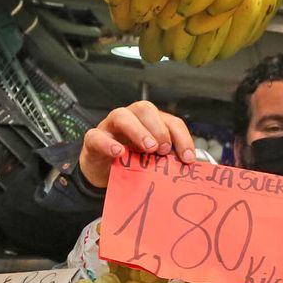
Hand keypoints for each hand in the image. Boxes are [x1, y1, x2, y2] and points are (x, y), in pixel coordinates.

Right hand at [78, 101, 195, 187]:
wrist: (103, 173)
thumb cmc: (131, 163)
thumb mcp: (152, 162)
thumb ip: (167, 161)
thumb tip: (187, 169)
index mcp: (150, 123)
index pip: (170, 121)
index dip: (181, 137)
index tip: (188, 158)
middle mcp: (131, 118)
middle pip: (145, 109)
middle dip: (159, 128)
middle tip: (165, 149)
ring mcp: (110, 127)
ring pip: (122, 116)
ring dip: (138, 131)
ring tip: (149, 149)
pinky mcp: (93, 139)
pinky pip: (97, 136)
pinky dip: (108, 143)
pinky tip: (118, 152)